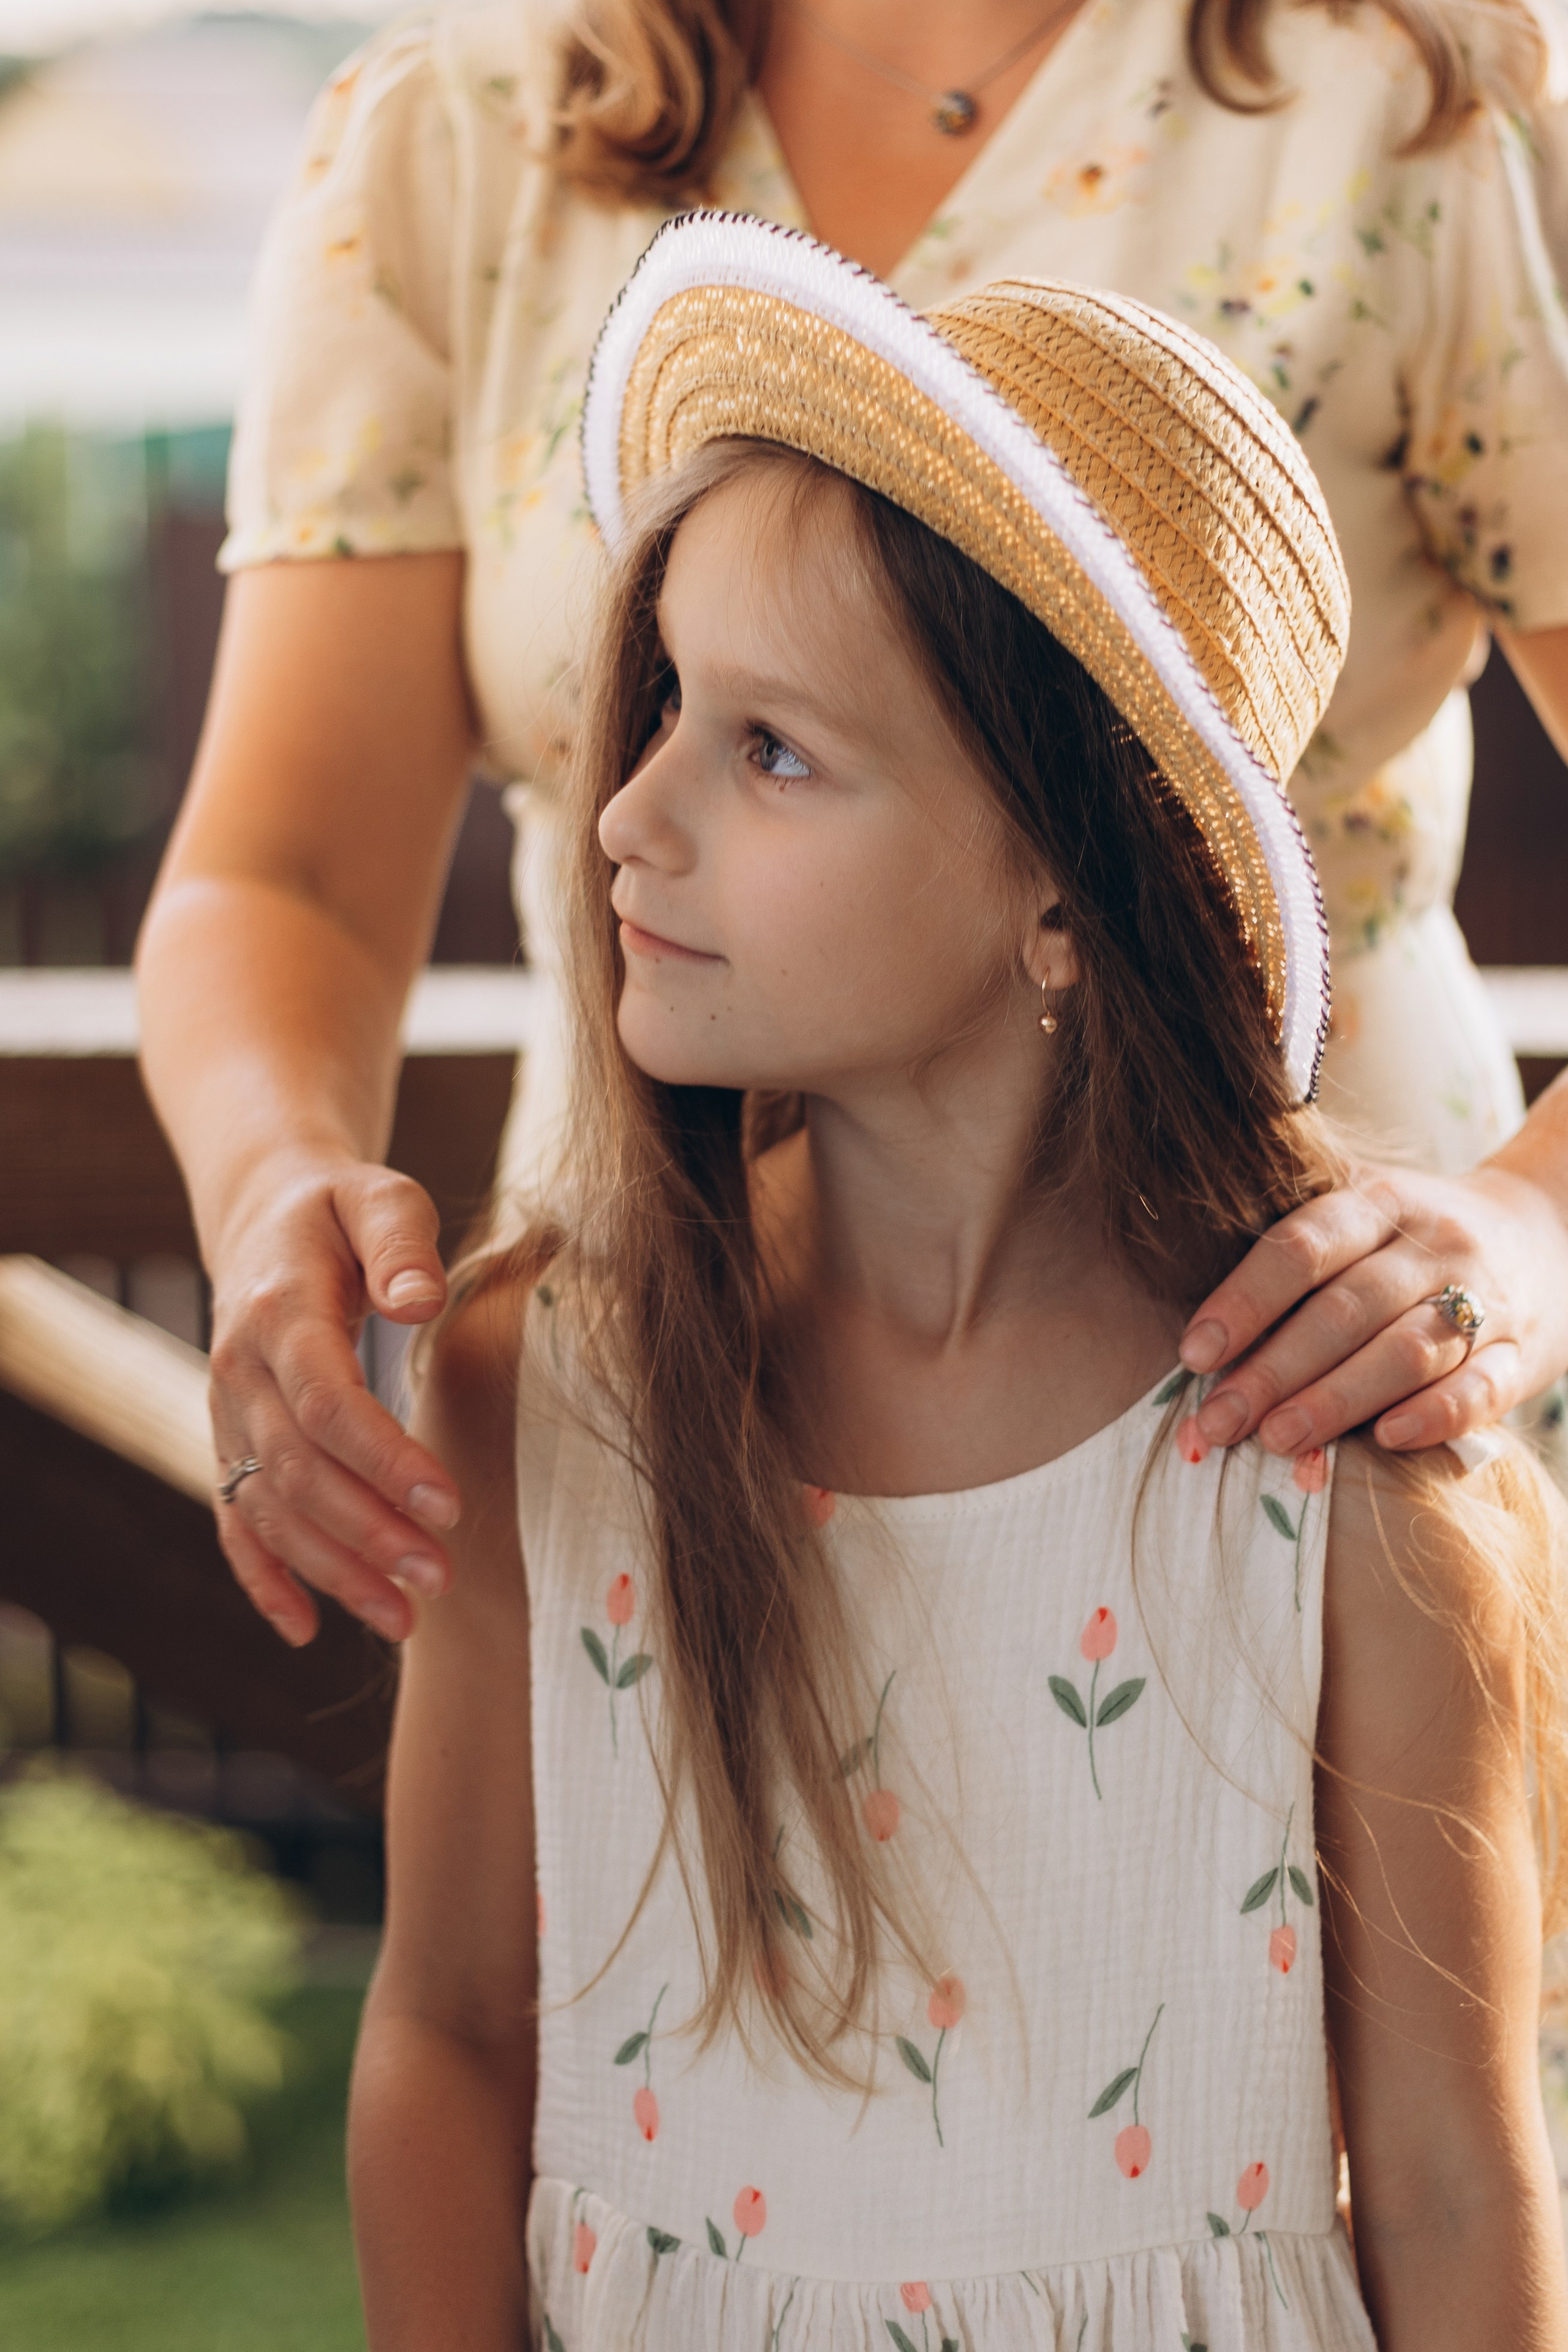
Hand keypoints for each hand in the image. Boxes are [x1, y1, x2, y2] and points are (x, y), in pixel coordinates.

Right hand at [207, 1152, 459, 1645]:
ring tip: (404, 1620)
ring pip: (268, 1509)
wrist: (266, 1213)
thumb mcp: (379, 1198)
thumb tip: (420, 1303)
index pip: (325, 1403)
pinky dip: (264, 1579)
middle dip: (367, 1533)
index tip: (449, 1504)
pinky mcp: (229, 1441)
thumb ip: (402, 1243)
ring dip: (332, 1570)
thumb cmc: (341, 1208)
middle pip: (297, 1471)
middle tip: (440, 1578)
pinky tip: (306, 1629)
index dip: (382, 1460)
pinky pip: (234, 1520)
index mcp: (278, 1312)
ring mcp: (227, 1413)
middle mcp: (240, 1371)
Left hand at [1176, 1160, 1567, 1454]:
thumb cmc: (1411, 1243)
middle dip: (1274, 1368)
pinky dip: (1434, 1414)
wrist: (1548, 1233)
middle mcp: (1432, 1243)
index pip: (1302, 1246)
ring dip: (1338, 1398)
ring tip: (1278, 1440)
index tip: (1194, 1353)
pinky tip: (1385, 1441)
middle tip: (1218, 1420)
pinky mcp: (1521, 1352)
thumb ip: (1293, 1260)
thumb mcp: (1361, 1216)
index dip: (1244, 1300)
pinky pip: (1481, 1386)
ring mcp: (1484, 1296)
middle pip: (1345, 1308)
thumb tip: (1195, 1340)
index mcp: (1377, 1202)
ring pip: (1407, 1349)